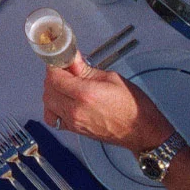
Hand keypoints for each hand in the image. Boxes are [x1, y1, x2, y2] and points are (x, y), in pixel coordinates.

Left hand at [42, 60, 173, 153]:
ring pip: (48, 104)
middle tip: (64, 70)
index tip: (59, 61)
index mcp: (85, 94)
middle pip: (48, 90)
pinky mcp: (75, 130)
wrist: (141, 130)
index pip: (55, 77)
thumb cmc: (132, 105)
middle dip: (53, 77)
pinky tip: (65, 101)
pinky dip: (54, 108)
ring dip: (52, 91)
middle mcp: (75, 110)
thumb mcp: (111, 78)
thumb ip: (85, 69)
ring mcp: (74, 122)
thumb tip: (71, 58)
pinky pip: (53, 118)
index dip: (54, 66)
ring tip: (65, 85)